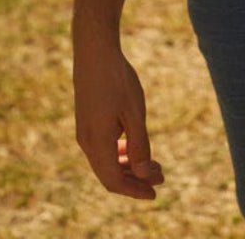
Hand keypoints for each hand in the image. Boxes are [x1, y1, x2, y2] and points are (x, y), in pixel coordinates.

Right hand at [73, 43, 163, 199]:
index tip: (156, 192)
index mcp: (97, 143)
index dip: (135, 190)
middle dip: (135, 180)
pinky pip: (101, 150)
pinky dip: (118, 155)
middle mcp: (86, 142)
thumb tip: (146, 174)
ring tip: (151, 164)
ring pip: (104, 163)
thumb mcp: (134, 113)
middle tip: (161, 177)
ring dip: (127, 167)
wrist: (94, 52)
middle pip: (109, 175)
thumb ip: (140, 146)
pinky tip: (131, 149)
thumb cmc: (117, 80)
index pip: (115, 181)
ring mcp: (84, 133)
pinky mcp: (86, 123)